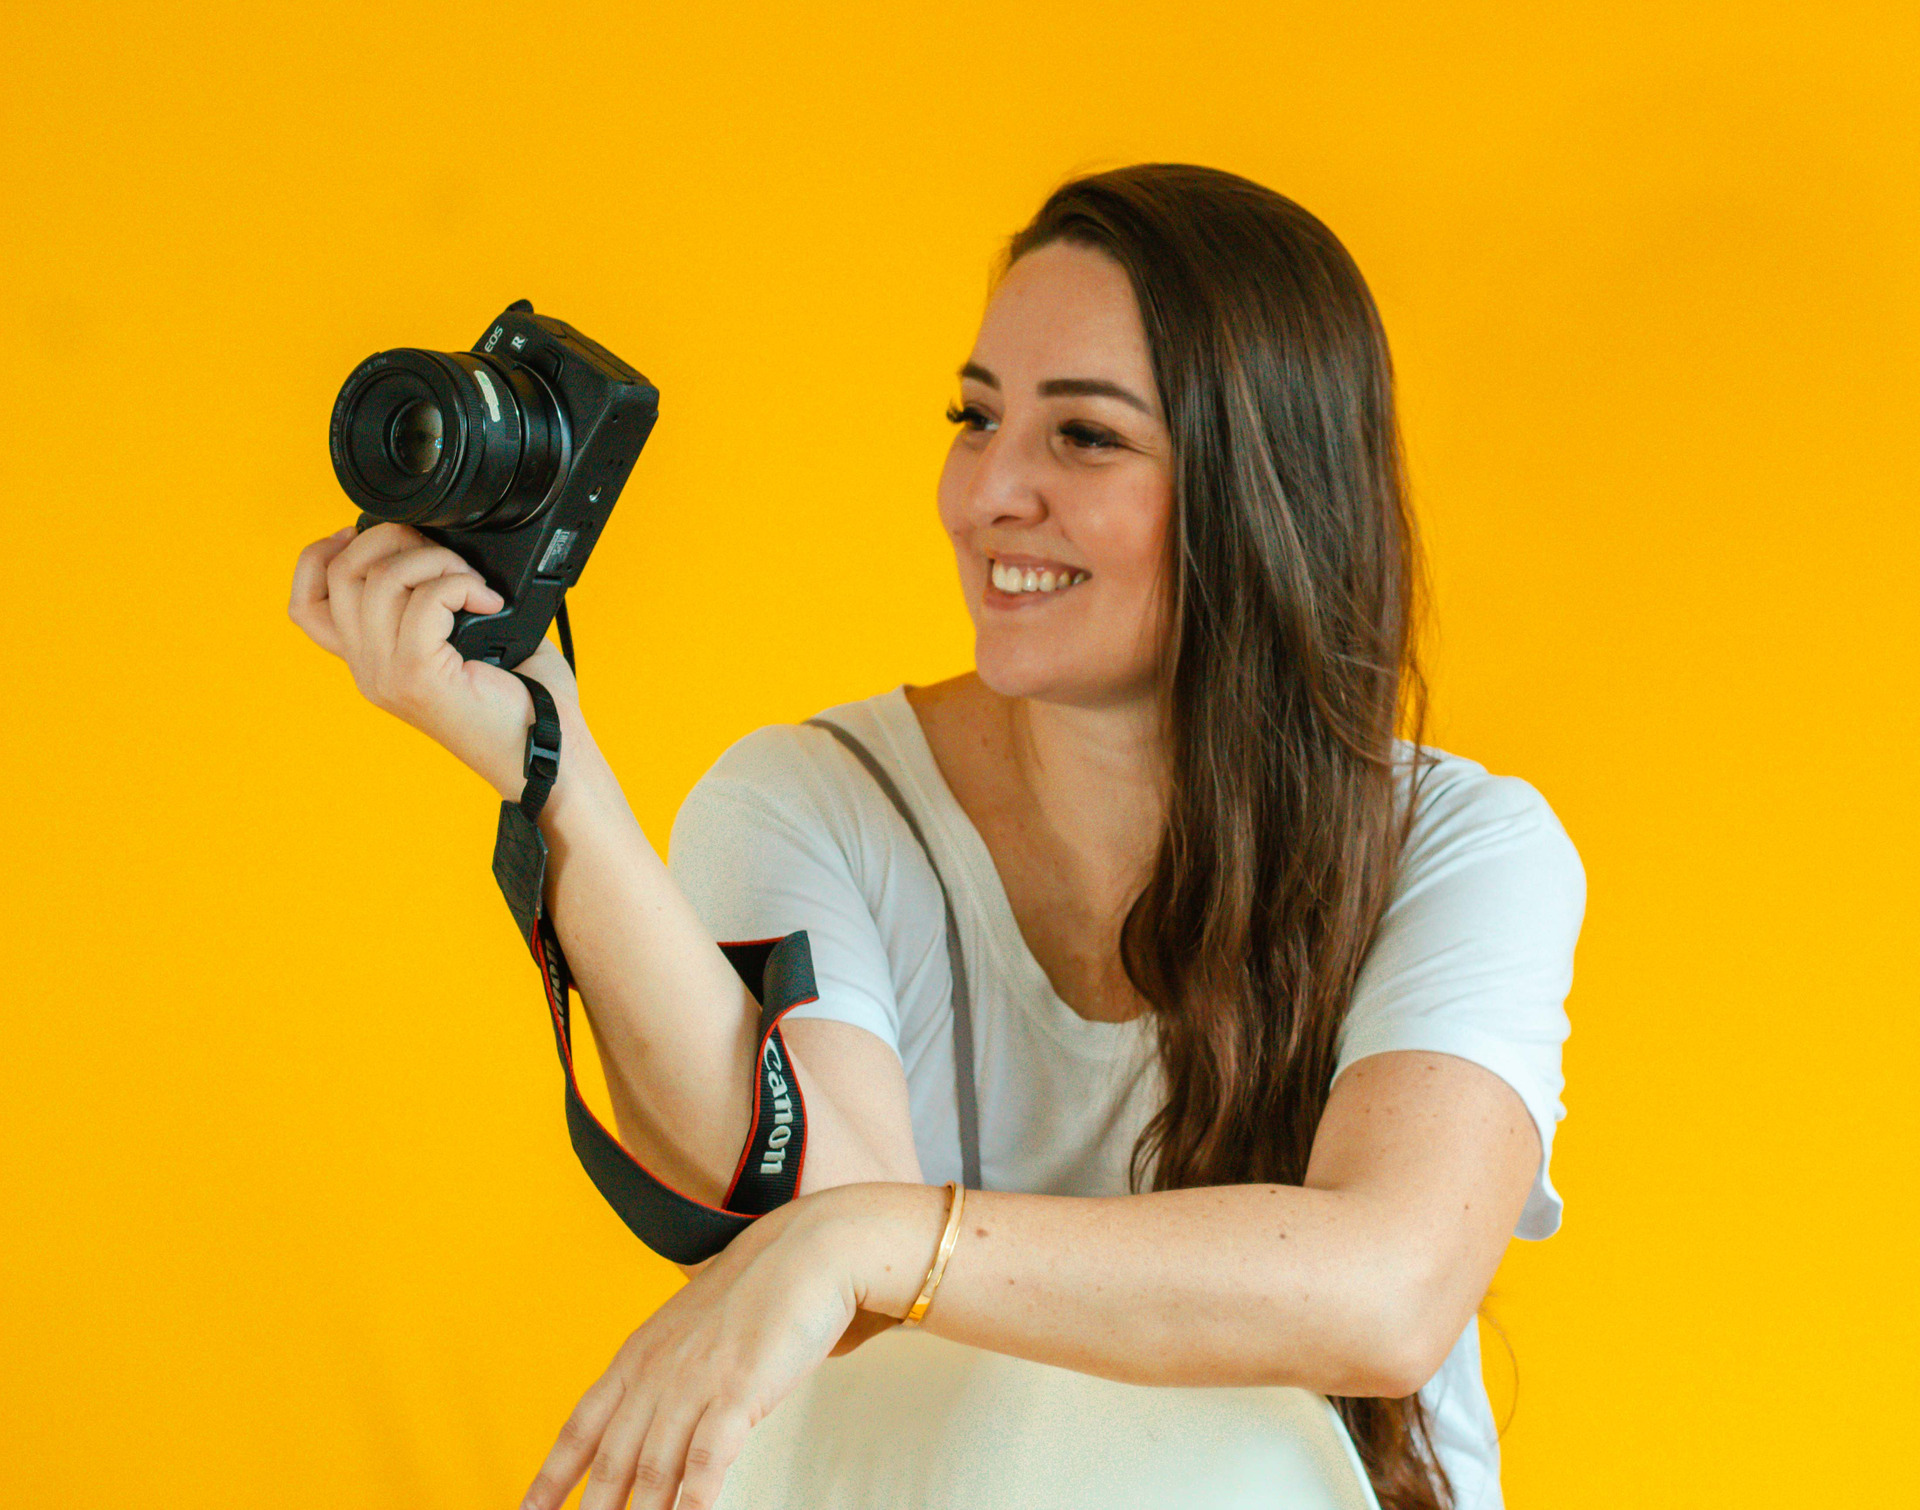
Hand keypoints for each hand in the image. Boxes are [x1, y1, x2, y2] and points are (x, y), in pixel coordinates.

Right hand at [287, 522, 577, 800]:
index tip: (363, 534)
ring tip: (473, 583)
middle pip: (340, 574)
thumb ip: (432, 602)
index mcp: (373, 662)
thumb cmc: (519, 700)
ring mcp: (388, 675)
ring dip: (435, 560)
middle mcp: (370, 671)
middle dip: (391, 538)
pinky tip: (489, 603)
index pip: (305, 604)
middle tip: (441, 554)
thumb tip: (437, 548)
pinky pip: (425, 601)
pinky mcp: (418, 676)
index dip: (320, 555)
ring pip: (381, 579)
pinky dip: (461, 584)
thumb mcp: (461, 643)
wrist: (546, 753)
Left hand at [524, 1186, 942, 1509]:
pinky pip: (706, 1459)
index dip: (551, 1476)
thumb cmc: (765, 1286)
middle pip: (611, 1459)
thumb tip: (673, 1406)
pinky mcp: (739, 1390)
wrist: (813, 1247)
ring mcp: (696, 1381)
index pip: (581, 1426)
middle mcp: (658, 1370)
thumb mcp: (698, 1327)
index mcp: (641, 1353)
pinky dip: (692, 1500)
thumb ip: (677, 1368)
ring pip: (653, 1468)